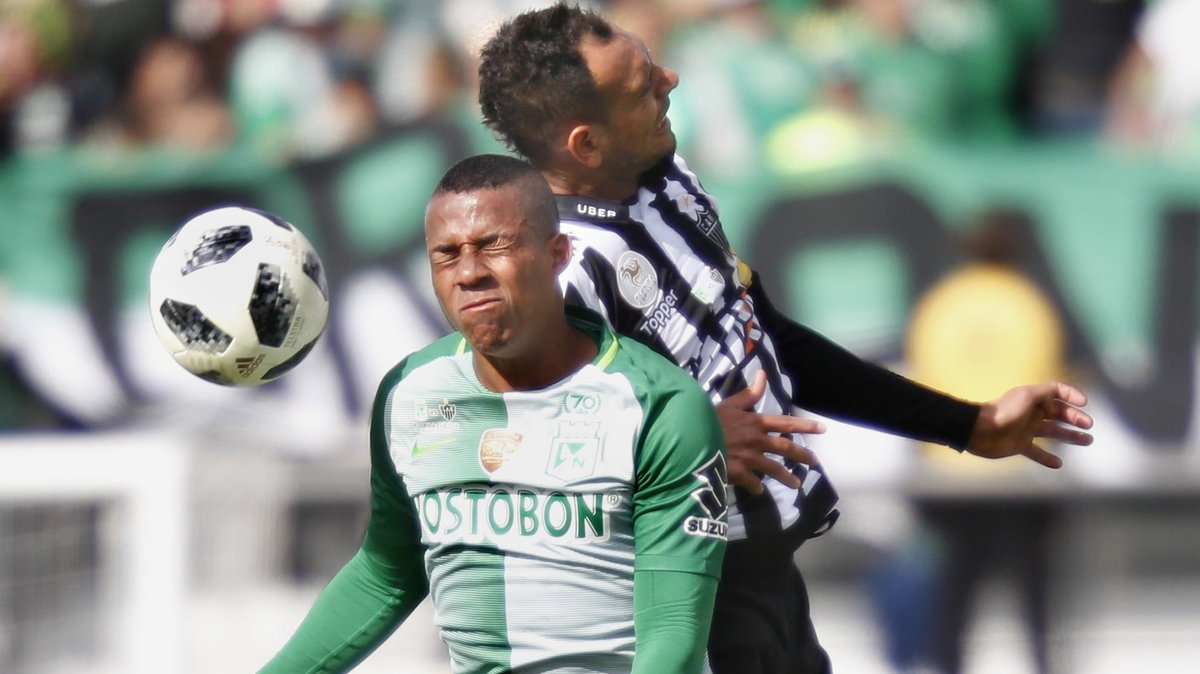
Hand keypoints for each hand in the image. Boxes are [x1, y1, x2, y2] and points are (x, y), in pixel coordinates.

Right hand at [715, 370, 824, 493]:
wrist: (692, 439)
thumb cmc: (709, 419)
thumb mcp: (729, 403)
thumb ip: (749, 392)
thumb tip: (763, 374)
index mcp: (756, 423)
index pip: (786, 423)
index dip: (805, 426)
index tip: (822, 429)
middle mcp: (758, 441)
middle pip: (786, 449)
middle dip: (802, 456)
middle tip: (814, 462)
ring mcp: (750, 459)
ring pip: (774, 469)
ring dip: (786, 477)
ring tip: (796, 485)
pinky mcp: (739, 473)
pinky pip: (753, 483)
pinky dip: (757, 487)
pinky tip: (760, 491)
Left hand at [965, 380, 1093, 468]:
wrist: (979, 430)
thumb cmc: (1004, 411)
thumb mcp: (1028, 395)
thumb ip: (1048, 391)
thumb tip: (1070, 394)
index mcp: (1033, 399)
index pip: (1056, 392)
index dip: (1071, 395)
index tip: (1084, 403)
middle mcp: (1031, 413)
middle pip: (1058, 414)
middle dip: (1075, 418)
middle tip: (1088, 425)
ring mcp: (1025, 430)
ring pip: (1053, 432)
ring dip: (1070, 436)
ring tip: (1087, 440)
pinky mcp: (1019, 445)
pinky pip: (1037, 452)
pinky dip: (1047, 458)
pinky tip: (1059, 464)